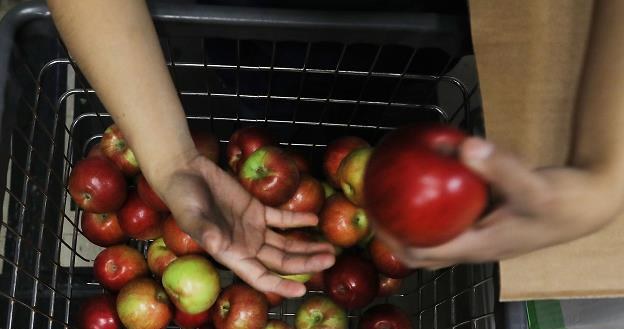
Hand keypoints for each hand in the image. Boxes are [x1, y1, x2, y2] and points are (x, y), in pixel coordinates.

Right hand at [157, 155, 334, 296]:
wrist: (184, 173)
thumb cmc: (183, 198)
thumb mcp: (191, 216)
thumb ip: (205, 232)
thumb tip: (219, 247)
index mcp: (231, 253)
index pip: (260, 277)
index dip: (281, 285)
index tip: (302, 290)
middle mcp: (245, 245)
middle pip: (282, 261)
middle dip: (306, 263)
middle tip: (330, 260)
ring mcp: (253, 228)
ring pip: (286, 242)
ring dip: (308, 245)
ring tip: (330, 247)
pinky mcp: (256, 209)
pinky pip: (282, 218)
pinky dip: (298, 219)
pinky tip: (314, 218)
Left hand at [376, 137, 622, 268]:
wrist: (585, 206)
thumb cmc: (563, 202)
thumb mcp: (534, 186)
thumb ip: (500, 168)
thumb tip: (461, 147)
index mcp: (477, 246)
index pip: (422, 253)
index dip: (392, 239)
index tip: (372, 215)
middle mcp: (472, 244)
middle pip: (420, 248)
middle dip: (391, 230)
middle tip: (372, 202)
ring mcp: (477, 234)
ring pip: (434, 232)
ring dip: (409, 218)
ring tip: (388, 190)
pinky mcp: (484, 221)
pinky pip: (450, 214)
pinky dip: (433, 199)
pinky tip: (428, 172)